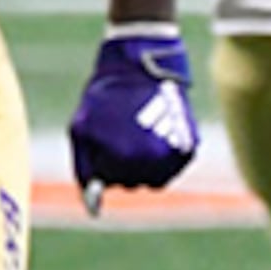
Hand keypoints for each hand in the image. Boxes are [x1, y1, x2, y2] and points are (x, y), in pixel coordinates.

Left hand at [68, 26, 197, 212]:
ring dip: (144, 164)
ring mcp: (173, 157)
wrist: (143, 66)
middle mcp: (151, 163)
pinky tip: (154, 133)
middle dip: (124, 165)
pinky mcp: (189, 148)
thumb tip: (91, 203)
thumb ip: (85, 167)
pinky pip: (172, 166)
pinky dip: (163, 156)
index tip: (104, 142)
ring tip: (138, 134)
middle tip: (121, 135)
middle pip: (133, 182)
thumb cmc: (106, 96)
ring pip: (154, 178)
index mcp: (122, 160)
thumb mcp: (81, 130)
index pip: (110, 181)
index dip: (103, 162)